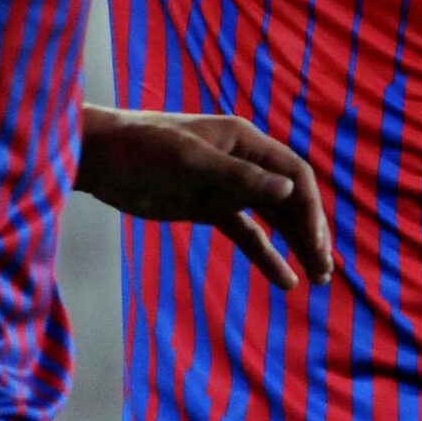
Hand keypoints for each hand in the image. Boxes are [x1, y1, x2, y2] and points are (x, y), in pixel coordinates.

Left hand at [76, 107, 334, 288]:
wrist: (97, 157)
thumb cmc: (140, 147)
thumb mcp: (189, 159)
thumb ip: (238, 175)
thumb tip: (290, 188)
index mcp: (243, 140)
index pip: (294, 174)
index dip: (310, 207)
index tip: (315, 242)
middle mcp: (241, 162)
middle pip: (290, 198)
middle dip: (310, 232)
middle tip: (325, 269)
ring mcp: (225, 187)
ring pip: (273, 218)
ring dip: (296, 245)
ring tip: (319, 279)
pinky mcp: (207, 208)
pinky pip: (247, 233)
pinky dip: (266, 255)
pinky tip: (285, 280)